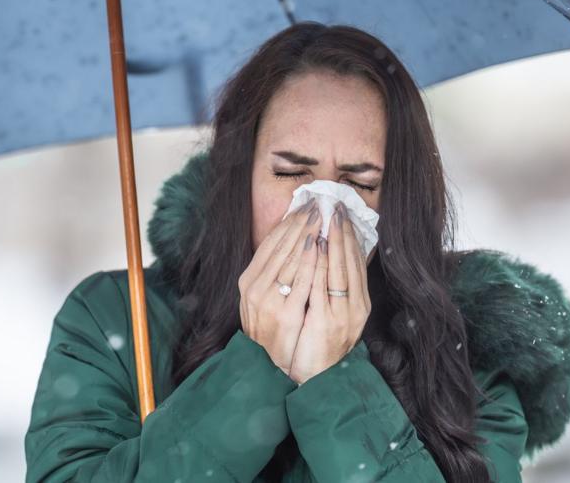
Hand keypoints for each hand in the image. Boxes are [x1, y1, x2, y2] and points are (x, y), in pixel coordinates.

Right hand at [238, 197, 324, 374]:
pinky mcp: (286, 314)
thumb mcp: (263, 297)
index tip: (303, 206)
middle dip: (299, 223)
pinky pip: (300, 282)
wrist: (268, 365)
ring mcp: (268, 301)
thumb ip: (272, 272)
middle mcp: (254, 288)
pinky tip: (320, 246)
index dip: (287, 223)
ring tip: (321, 217)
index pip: (269, 243)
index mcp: (248, 280)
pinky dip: (310, 261)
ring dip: (306, 235)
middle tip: (316, 204)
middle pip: (280, 247)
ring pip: (289, 259)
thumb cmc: (270, 328)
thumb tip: (290, 242)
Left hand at [288, 203, 371, 384]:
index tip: (342, 215)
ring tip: (327, 218)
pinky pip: (323, 286)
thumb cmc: (321, 345)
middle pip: (351, 263)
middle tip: (336, 206)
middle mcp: (355, 308)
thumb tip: (334, 257)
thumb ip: (337, 289)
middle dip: (343, 232)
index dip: (350, 237)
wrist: (317, 379)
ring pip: (340, 270)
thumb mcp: (335, 315)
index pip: (357, 264)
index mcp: (360, 304)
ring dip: (334, 241)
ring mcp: (342, 315)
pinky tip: (318, 246)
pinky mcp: (326, 322)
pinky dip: (322, 264)